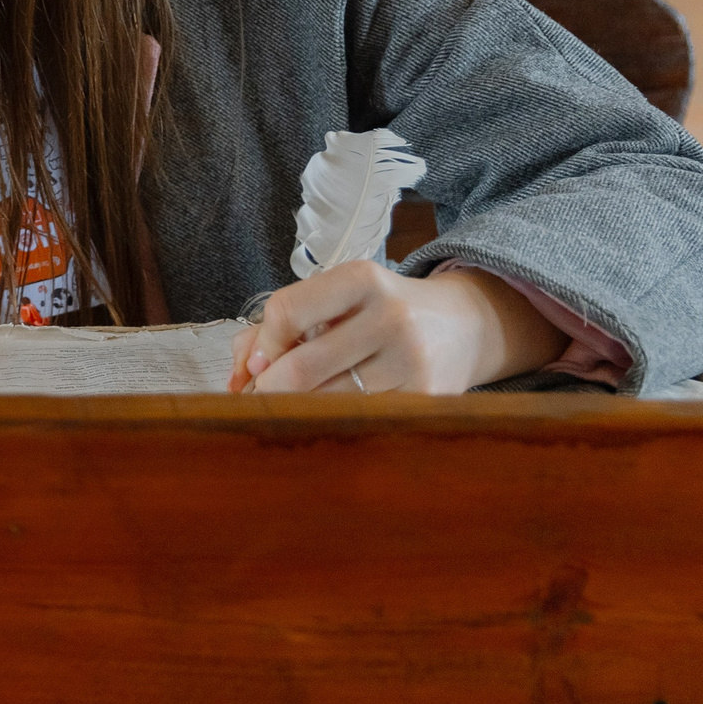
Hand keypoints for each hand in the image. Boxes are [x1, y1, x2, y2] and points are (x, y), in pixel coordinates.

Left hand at [228, 261, 566, 394]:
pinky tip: (327, 420)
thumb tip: (240, 372)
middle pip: (304, 367)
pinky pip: (362, 420)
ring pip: (329, 402)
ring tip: (287, 410)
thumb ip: (281, 323)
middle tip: (256, 401)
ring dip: (296, 411)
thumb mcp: (338, 298)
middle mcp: (390, 317)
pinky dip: (333, 423)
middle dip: (268, 391)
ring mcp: (412, 361)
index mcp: (362, 279)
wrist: (462, 327)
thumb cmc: (378, 312)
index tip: (256, 364)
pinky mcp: (427, 398)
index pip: (288, 310)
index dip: (262, 344)